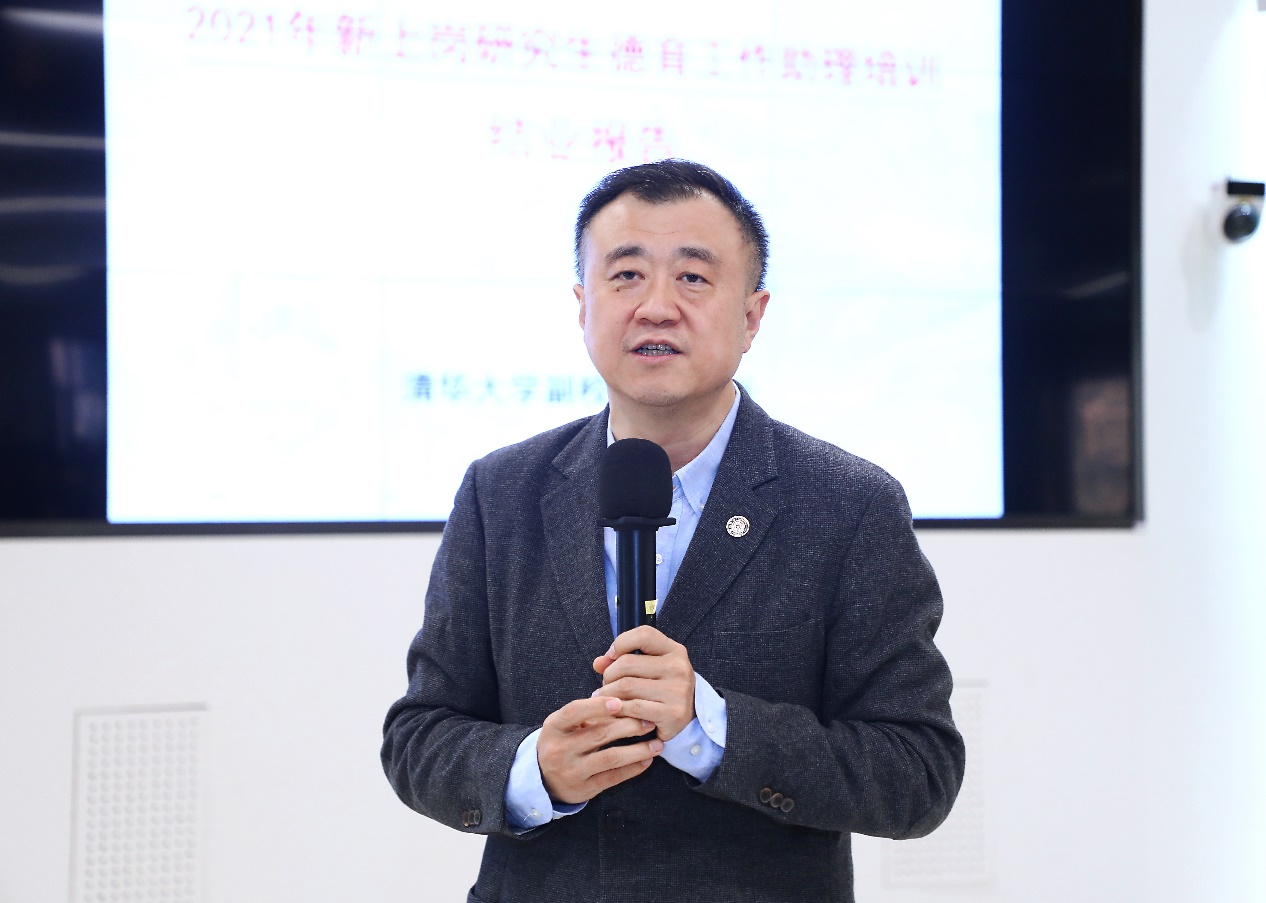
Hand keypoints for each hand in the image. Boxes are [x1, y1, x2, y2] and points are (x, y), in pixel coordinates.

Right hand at [537, 696, 662, 804]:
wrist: (543, 779)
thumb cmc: (562, 741)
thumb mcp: (565, 724)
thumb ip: (589, 713)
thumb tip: (625, 700)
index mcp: (554, 727)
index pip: (575, 712)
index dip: (597, 706)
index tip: (620, 701)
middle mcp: (560, 750)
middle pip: (599, 734)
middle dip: (629, 726)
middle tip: (650, 721)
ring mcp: (571, 771)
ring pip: (610, 758)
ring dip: (638, 750)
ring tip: (657, 744)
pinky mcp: (584, 789)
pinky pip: (613, 777)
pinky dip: (633, 768)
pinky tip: (648, 760)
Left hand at [593, 625, 695, 741]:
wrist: (687, 720)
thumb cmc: (662, 690)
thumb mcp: (649, 670)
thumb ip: (623, 661)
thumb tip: (598, 663)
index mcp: (674, 651)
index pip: (644, 635)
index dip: (621, 642)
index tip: (610, 656)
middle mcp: (678, 667)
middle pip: (627, 663)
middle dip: (608, 674)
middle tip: (605, 685)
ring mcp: (677, 691)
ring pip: (626, 686)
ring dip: (608, 694)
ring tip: (605, 699)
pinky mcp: (672, 713)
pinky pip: (634, 708)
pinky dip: (619, 709)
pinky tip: (615, 711)